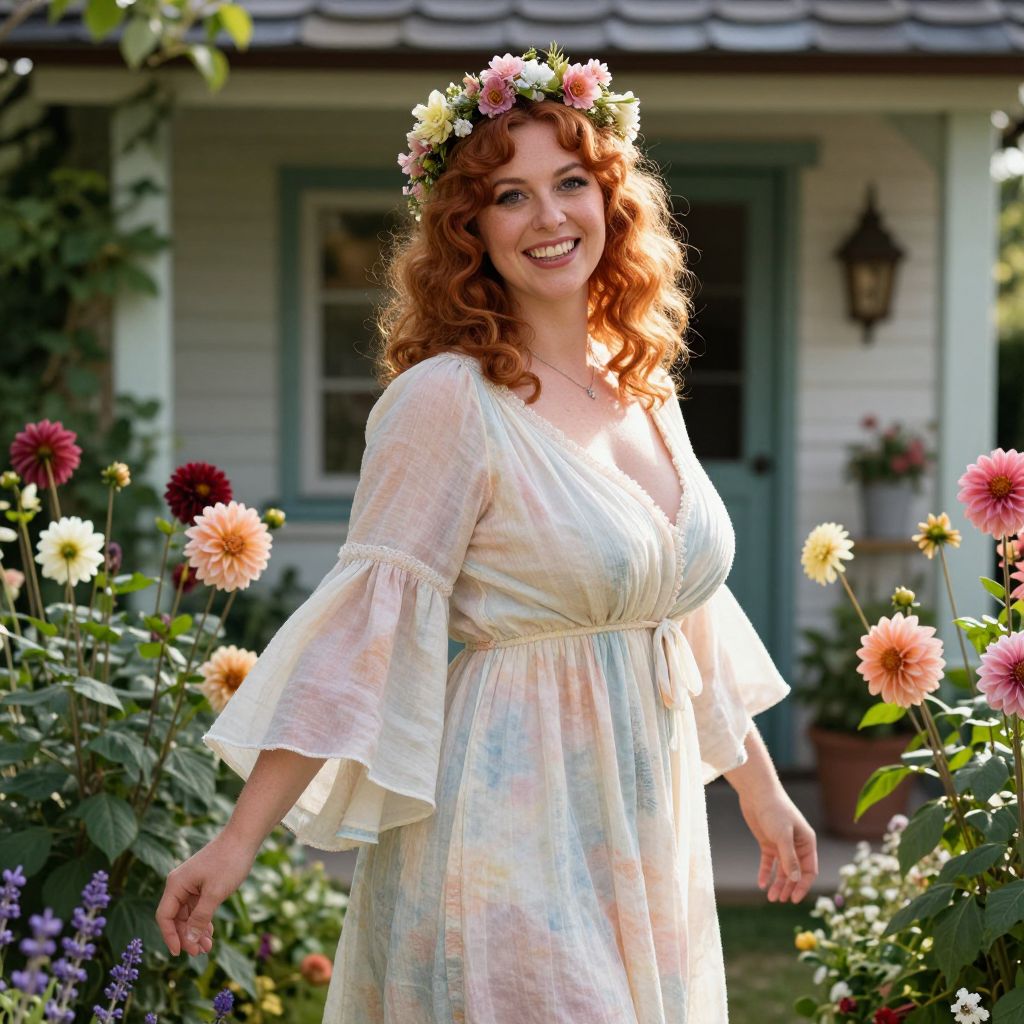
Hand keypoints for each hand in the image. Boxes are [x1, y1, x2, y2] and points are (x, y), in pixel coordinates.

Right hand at [155, 831, 256, 956]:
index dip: (170, 936)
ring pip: (187, 914)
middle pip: (175, 918)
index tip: (179, 953)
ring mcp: (190, 884)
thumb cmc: (229, 862)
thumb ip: (201, 917)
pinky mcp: (202, 883)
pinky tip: (210, 934)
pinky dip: (202, 920)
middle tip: (200, 953)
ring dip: (195, 931)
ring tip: (207, 948)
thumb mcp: (215, 893)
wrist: (244, 837)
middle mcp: (179, 884)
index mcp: (176, 884)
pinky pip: (197, 907)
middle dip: (186, 936)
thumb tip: (189, 940)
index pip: (164, 916)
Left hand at [738, 787, 817, 903]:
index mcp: (807, 843)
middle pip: (795, 873)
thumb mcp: (783, 835)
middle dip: (789, 887)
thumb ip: (789, 857)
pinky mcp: (768, 842)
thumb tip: (795, 879)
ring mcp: (781, 844)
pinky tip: (762, 884)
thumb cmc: (774, 810)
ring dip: (778, 883)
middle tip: (779, 900)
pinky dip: (766, 873)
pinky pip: (768, 862)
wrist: (757, 793)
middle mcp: (796, 845)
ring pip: (782, 869)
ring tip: (771, 897)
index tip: (794, 899)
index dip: (803, 886)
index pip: (809, 870)